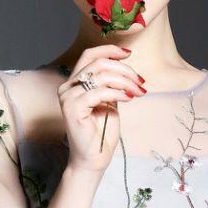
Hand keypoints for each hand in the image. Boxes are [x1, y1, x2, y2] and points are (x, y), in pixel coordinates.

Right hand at [57, 45, 145, 173]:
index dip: (109, 50)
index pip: (89, 55)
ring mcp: (67, 97)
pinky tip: (128, 98)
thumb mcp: (110, 101)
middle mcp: (67, 87)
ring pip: (100, 76)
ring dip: (124, 81)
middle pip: (98, 63)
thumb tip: (125, 66)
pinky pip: (99, 92)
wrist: (94, 158)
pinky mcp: (72, 109)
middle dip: (124, 70)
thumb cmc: (102, 132)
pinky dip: (117, 93)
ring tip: (137, 92)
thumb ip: (111, 84)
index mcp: (74, 83)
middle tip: (140, 82)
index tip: (129, 53)